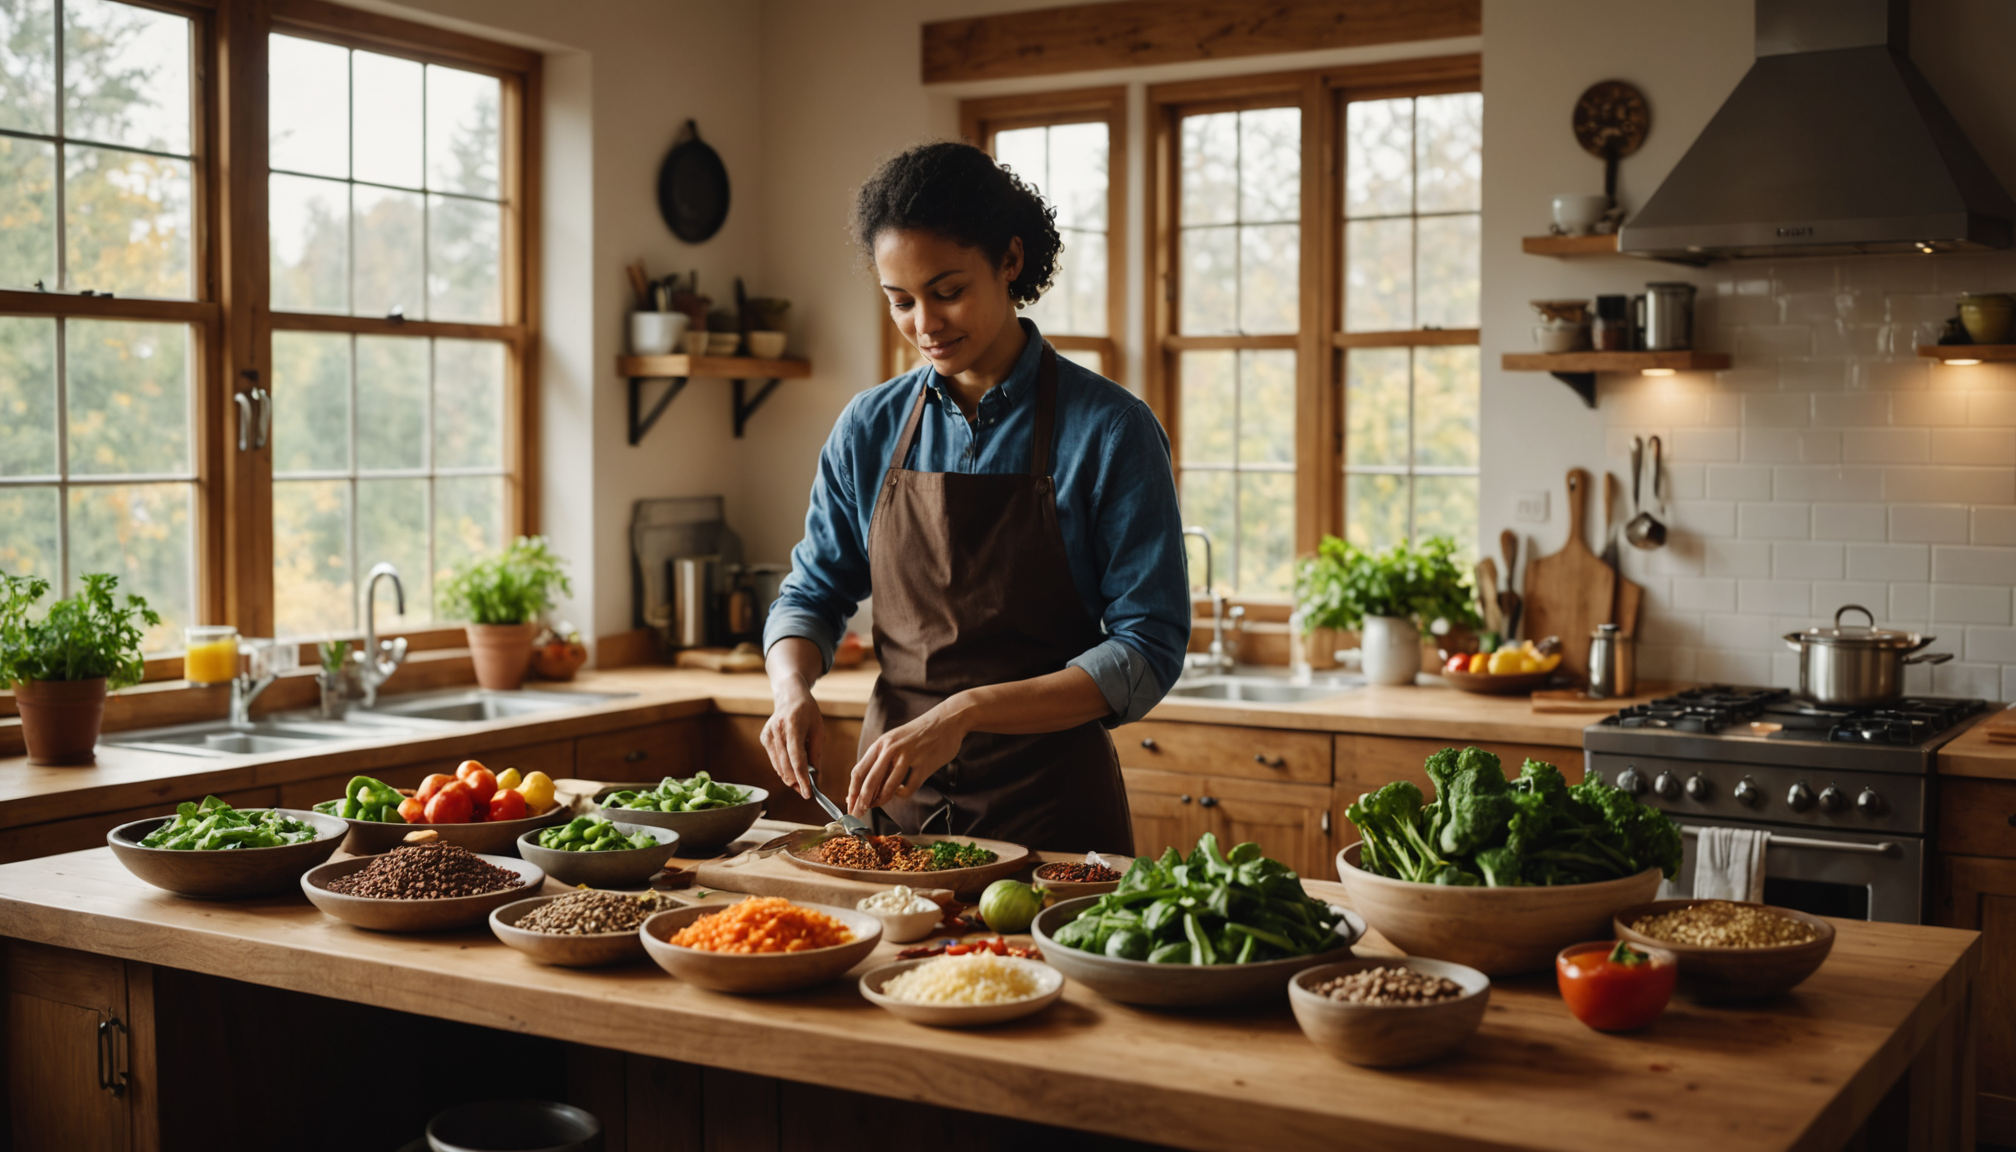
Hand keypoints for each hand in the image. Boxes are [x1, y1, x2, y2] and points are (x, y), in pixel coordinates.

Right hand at [760, 684, 824, 799]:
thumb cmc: (808, 712)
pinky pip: (775, 761)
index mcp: (793, 727)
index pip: (797, 760)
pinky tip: (793, 767)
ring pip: (778, 768)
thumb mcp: (818, 730)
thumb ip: (816, 754)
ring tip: (803, 781)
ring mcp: (768, 736)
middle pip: (786, 767)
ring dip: (790, 778)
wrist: (789, 696)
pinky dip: (784, 768)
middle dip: (797, 783)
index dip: (803, 780)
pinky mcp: (764, 739)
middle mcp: (777, 732)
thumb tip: (816, 777)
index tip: (808, 794)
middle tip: (807, 791)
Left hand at [847, 700, 969, 813]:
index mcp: (881, 744)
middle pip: (869, 782)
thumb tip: (865, 786)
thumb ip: (881, 759)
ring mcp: (909, 757)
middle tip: (857, 815)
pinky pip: (908, 788)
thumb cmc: (918, 734)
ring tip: (880, 803)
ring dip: (881, 801)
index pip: (859, 771)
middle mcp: (891, 749)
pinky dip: (902, 794)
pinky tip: (902, 791)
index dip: (852, 791)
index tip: (849, 805)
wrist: (947, 720)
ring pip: (887, 788)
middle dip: (861, 803)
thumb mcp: (894, 740)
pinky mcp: (925, 765)